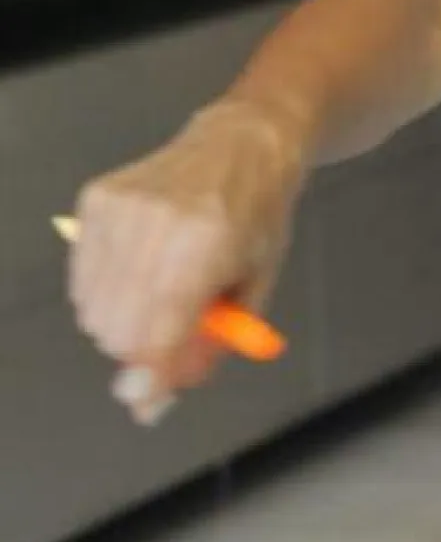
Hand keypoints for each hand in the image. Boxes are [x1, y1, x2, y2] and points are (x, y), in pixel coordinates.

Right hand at [68, 100, 304, 424]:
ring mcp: (121, 208)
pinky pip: (81, 278)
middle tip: (169, 330)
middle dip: (140, 349)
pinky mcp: (96, 198)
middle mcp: (157, 223)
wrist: (242, 141)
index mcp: (207, 244)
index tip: (144, 398)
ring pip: (92, 309)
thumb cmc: (258, 215)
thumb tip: (157, 400)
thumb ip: (211, 345)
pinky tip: (137, 268)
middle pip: (117, 328)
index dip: (149, 374)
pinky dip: (104, 290)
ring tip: (159, 291)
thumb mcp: (255, 284)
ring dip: (120, 321)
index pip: (161, 327)